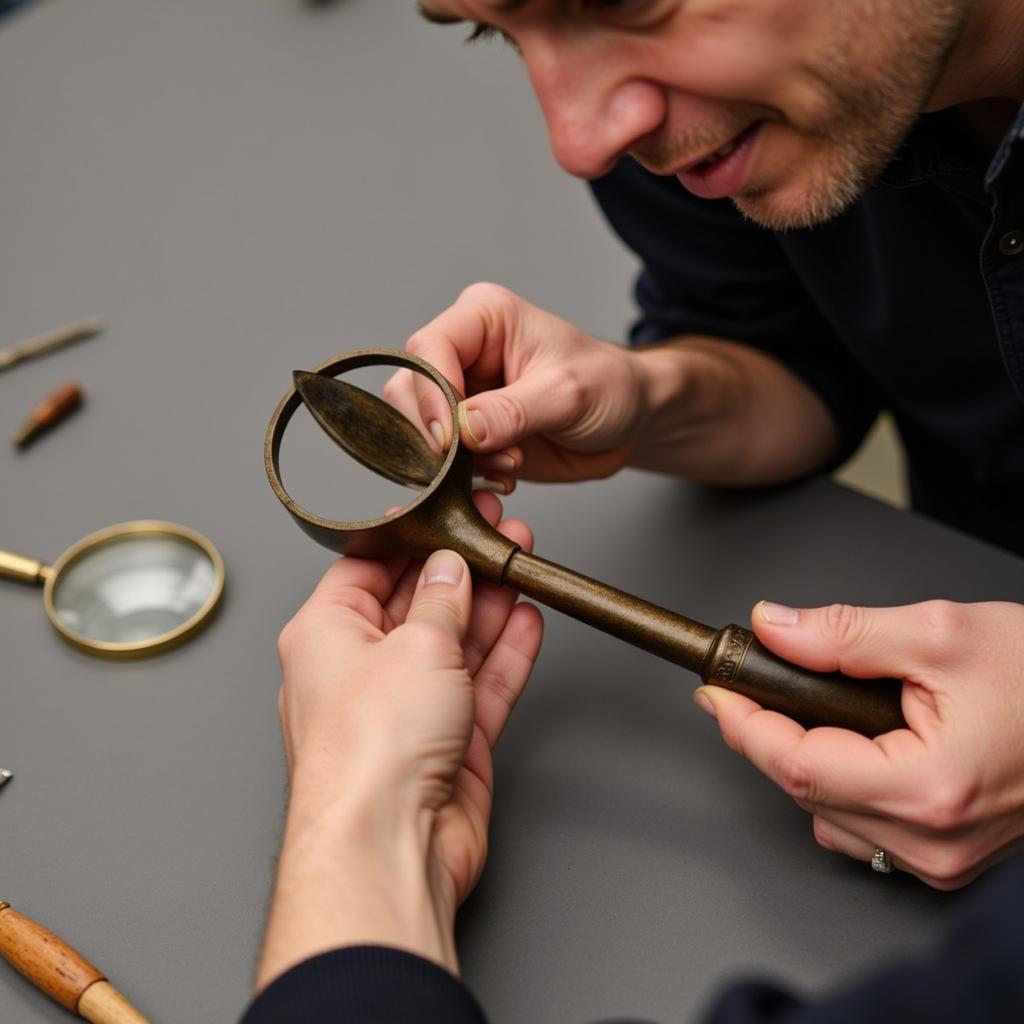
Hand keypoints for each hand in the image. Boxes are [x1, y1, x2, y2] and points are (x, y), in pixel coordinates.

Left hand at [258, 492, 542, 987]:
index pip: (368, 567)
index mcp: (326, 634)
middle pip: (418, 603)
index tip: (448, 516)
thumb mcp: (416, 643)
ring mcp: (405, 708)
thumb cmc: (367, 752)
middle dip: (462, 568)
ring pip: (454, 643)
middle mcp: (361, 670)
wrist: (388, 844)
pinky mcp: (445, 743)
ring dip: (491, 605)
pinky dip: (504, 654)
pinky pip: (479, 686)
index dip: (413, 538)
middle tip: (499, 533)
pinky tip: (528, 620)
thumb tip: (452, 569)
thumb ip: (444, 599)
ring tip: (522, 562)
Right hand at [389, 282, 648, 488]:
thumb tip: (465, 430)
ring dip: (454, 462)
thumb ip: (514, 411)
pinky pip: (440, 461)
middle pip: (409, 390)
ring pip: (418, 431)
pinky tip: (503, 477)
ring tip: (507, 466)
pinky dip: (464, 478)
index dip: (432, 396)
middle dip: (440, 434)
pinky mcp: (466, 434)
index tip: (451, 439)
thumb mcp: (568, 394)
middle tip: (483, 458)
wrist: (629, 421)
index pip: (428, 348)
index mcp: (482, 319)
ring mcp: (461, 395)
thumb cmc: (608, 385)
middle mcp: (462, 352)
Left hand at [694, 599, 1023, 889]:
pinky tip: (849, 748)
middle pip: (805, 791)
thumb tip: (774, 628)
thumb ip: (844, 633)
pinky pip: (862, 830)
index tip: (716, 691)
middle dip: (766, 735)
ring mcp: (942, 857)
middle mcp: (933, 838)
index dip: (744, 724)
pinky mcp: (947, 857)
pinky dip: (839, 788)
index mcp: (929, 787)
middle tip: (748, 685)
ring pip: (827, 815)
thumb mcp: (940, 634)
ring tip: (805, 712)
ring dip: (802, 762)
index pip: (798, 765)